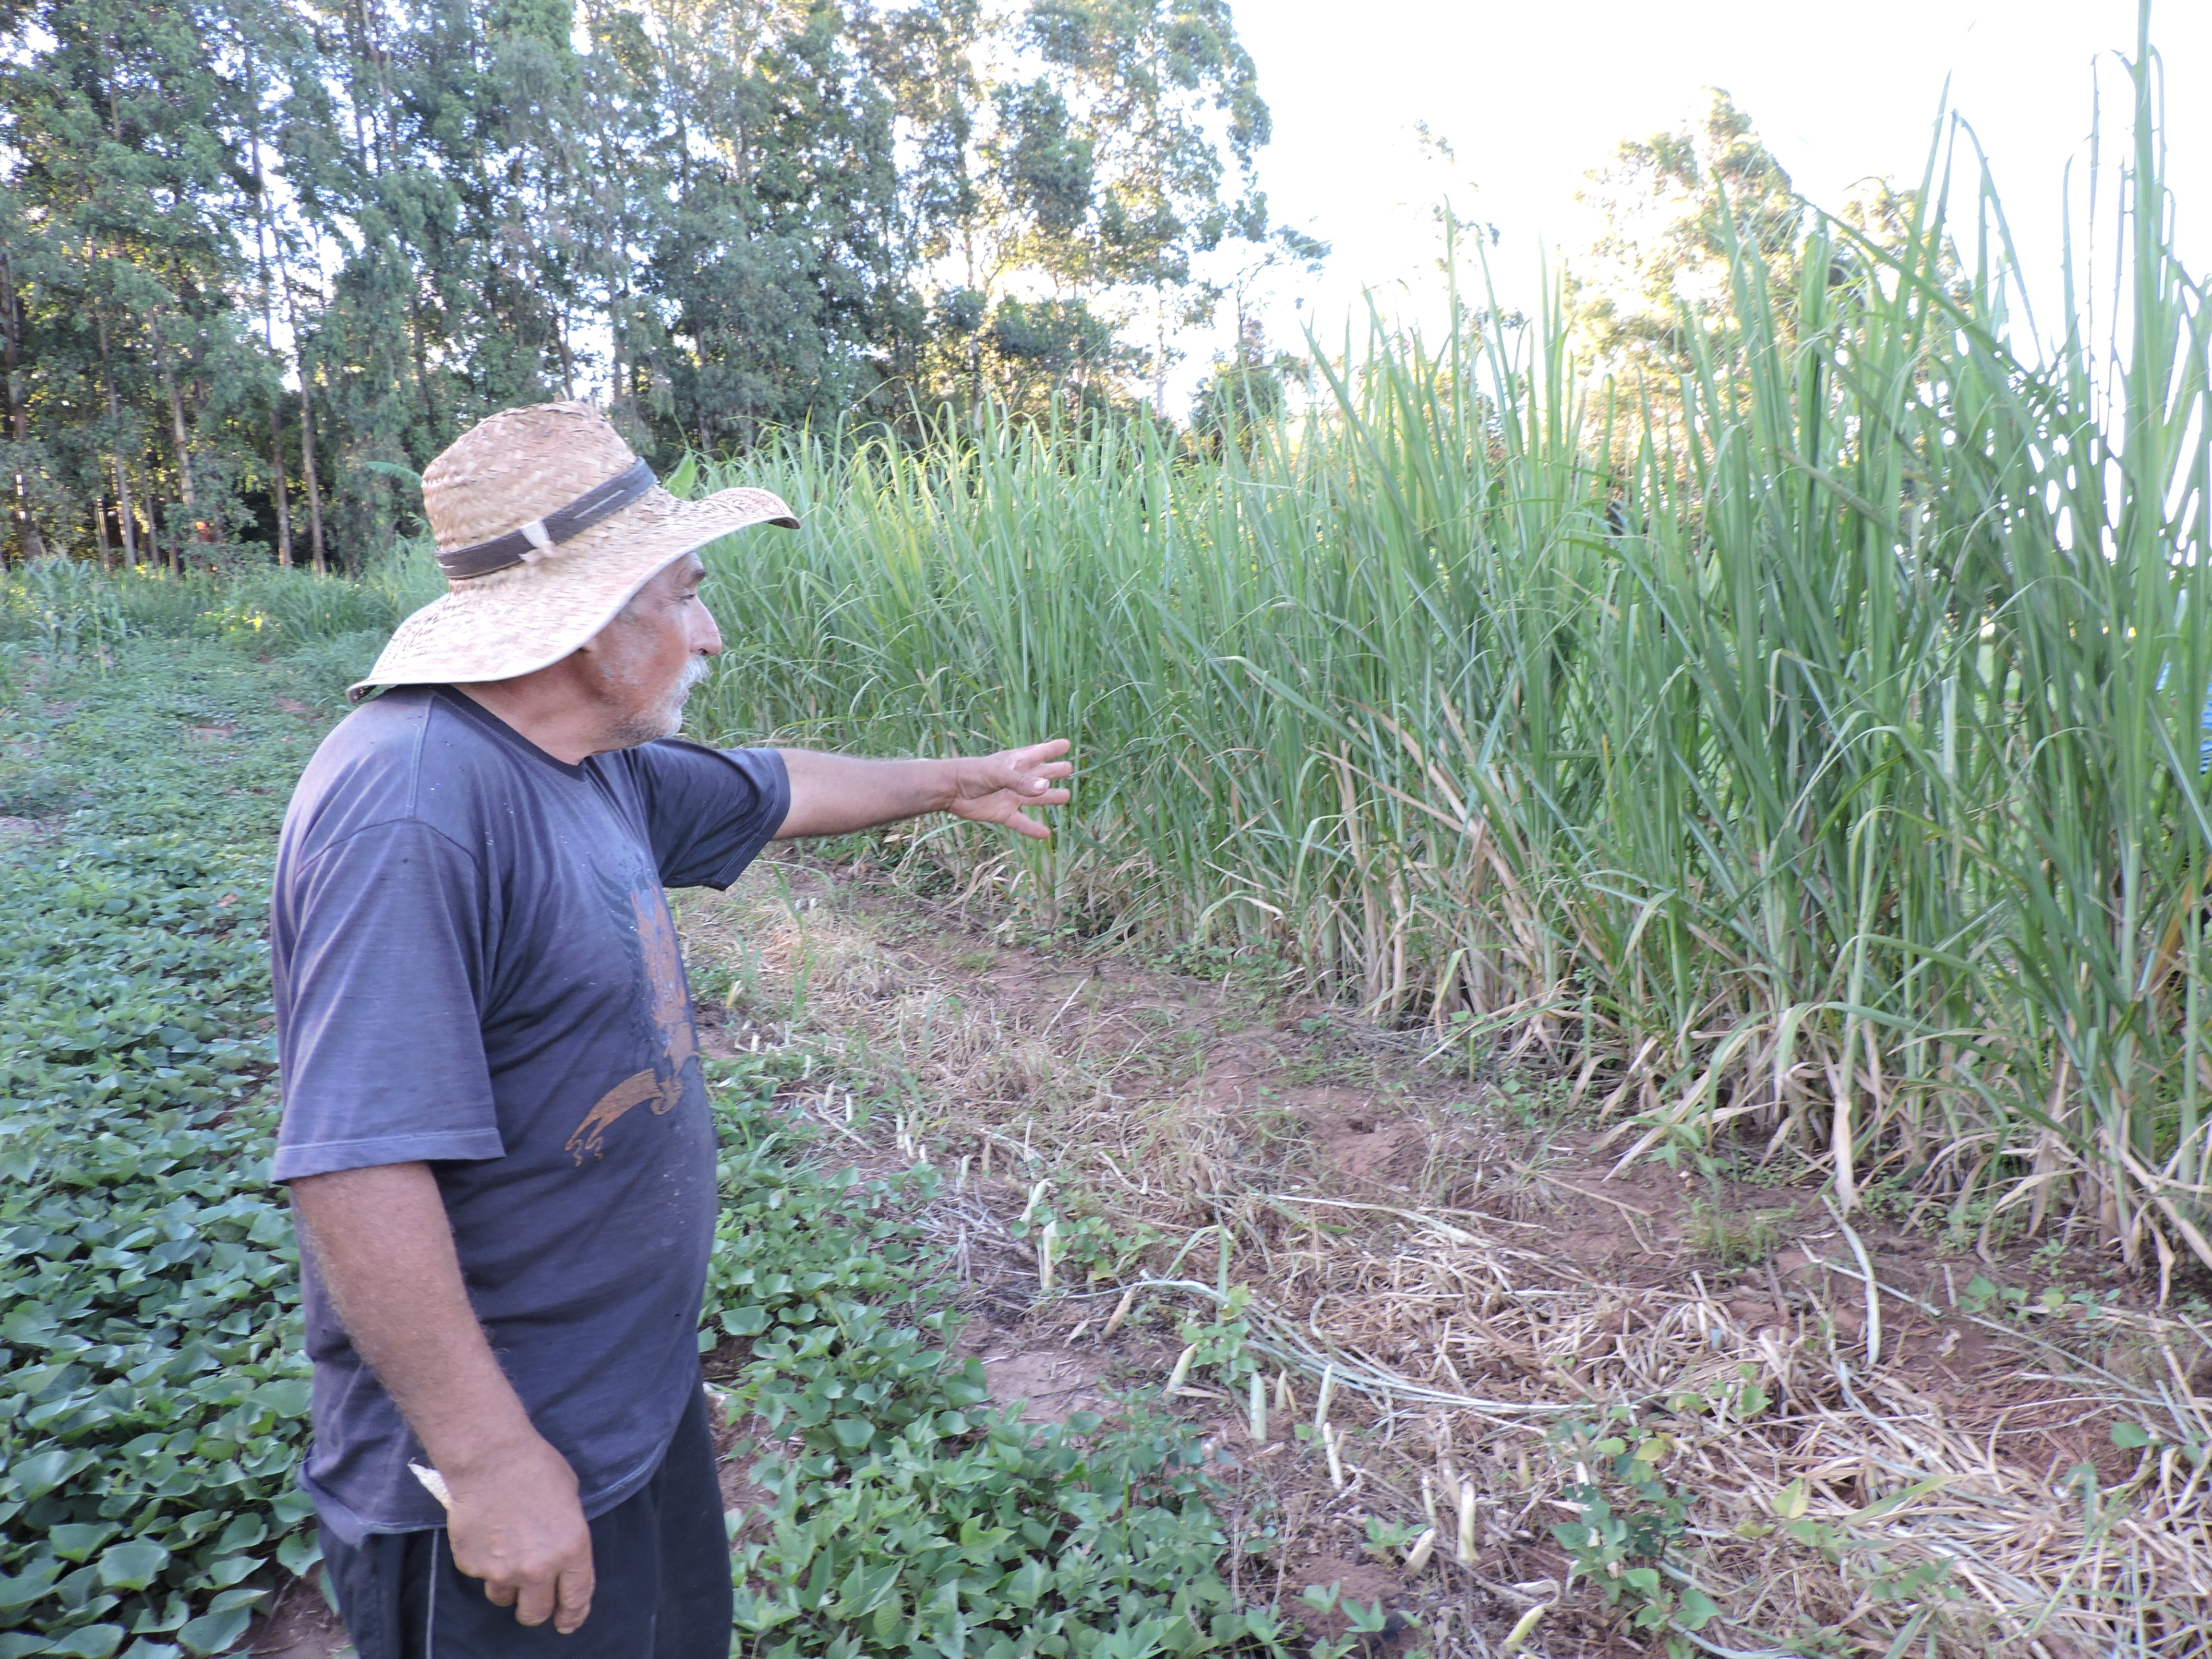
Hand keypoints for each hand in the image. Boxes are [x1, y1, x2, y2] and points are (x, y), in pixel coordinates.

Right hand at [441, 1434, 594, 1632]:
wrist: (491, 1458)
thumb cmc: (536, 1468)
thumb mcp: (570, 1499)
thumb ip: (567, 1534)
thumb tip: (561, 1551)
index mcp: (571, 1550)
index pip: (576, 1597)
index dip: (573, 1614)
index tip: (568, 1622)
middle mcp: (538, 1568)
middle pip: (535, 1613)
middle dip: (535, 1609)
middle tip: (532, 1599)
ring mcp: (502, 1570)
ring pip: (504, 1597)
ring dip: (507, 1585)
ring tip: (506, 1553)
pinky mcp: (472, 1565)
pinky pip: (480, 1574)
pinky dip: (484, 1561)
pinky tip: (486, 1532)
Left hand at [946, 738, 1072, 839]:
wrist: (950, 790)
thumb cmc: (973, 773)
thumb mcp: (999, 773)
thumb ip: (1021, 782)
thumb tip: (1045, 787)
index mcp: (1015, 763)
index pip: (1038, 753)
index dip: (1052, 749)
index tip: (1066, 744)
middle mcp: (1016, 779)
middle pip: (1040, 774)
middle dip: (1054, 771)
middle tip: (1068, 768)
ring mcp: (1011, 796)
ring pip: (1035, 798)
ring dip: (1050, 797)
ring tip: (1065, 796)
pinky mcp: (1003, 813)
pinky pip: (1021, 822)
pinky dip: (1032, 828)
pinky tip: (1045, 834)